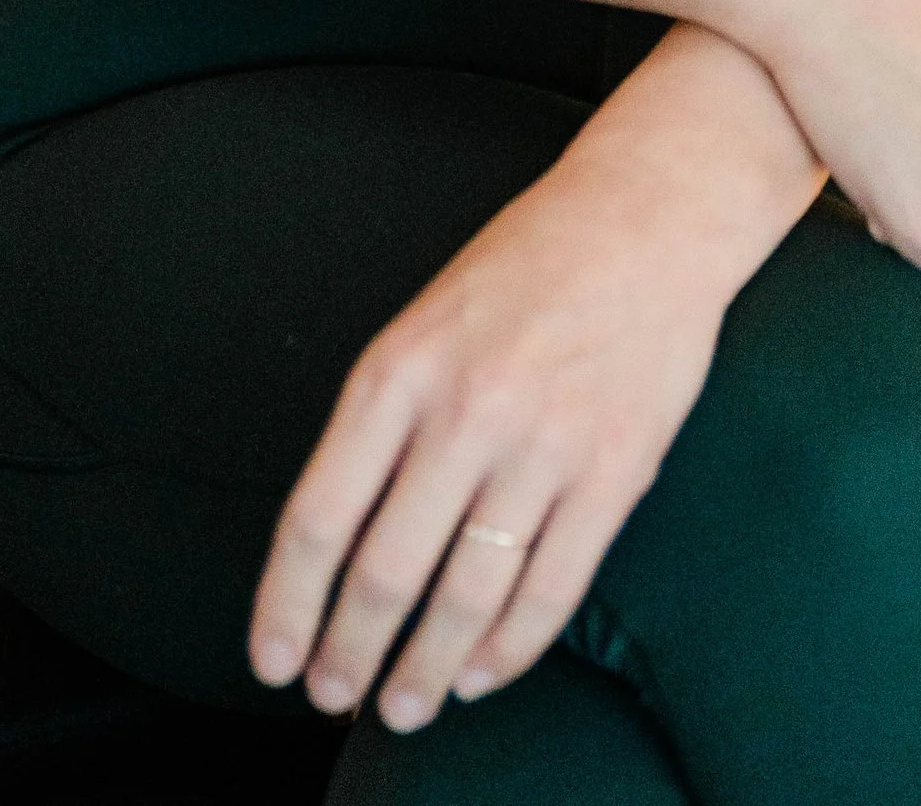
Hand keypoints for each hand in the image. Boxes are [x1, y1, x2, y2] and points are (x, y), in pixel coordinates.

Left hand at [248, 127, 742, 735]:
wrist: (648, 216)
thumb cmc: (529, 266)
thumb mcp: (426, 322)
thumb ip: (384, 421)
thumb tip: (338, 543)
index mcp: (400, 368)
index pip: (319, 516)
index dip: (287, 604)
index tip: (271, 659)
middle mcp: (466, 410)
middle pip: (385, 572)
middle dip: (349, 654)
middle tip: (333, 695)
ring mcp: (544, 444)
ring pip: (466, 596)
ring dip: (427, 670)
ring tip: (405, 705)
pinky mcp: (615, 471)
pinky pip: (551, 588)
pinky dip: (508, 650)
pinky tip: (480, 674)